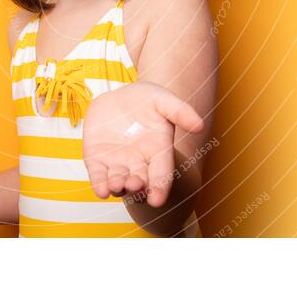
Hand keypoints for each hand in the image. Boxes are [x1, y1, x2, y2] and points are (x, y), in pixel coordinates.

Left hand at [82, 81, 203, 207]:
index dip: (160, 187)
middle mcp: (138, 162)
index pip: (161, 173)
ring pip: (118, 181)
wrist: (118, 97)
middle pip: (140, 181)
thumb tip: (199, 126)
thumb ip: (181, 112)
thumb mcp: (163, 100)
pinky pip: (98, 175)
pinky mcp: (97, 159)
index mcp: (158, 151)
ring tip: (116, 186)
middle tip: (136, 184)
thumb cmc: (145, 100)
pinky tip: (101, 190)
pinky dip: (99, 184)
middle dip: (137, 186)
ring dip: (117, 187)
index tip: (158, 199)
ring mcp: (117, 163)